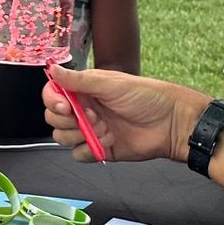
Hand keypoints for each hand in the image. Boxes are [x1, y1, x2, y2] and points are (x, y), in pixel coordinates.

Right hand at [40, 65, 208, 163]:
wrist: (171, 124)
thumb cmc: (148, 97)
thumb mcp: (112, 84)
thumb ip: (79, 80)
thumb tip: (52, 69)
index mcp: (85, 89)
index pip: (54, 94)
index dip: (53, 101)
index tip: (65, 106)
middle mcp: (85, 109)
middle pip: (54, 118)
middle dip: (67, 120)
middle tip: (92, 116)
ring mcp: (91, 130)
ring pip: (63, 137)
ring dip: (80, 134)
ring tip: (104, 128)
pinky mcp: (99, 149)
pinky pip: (78, 155)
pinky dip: (88, 150)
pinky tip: (107, 141)